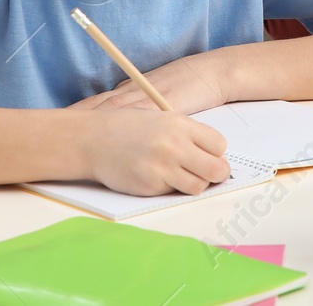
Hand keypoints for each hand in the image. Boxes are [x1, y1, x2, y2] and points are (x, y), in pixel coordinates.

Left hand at [69, 49, 232, 114]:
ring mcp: (149, 98)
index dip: (80, 111)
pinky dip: (123, 123)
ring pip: (115, 110)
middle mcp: (137, 92)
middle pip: (102, 105)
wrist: (212, 73)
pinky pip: (139, 116)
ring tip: (73, 129)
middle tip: (55, 125)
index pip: (101, 102)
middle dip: (79, 116)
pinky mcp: (163, 106)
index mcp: (134, 89)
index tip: (58, 120)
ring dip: (94, 119)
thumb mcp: (159, 93)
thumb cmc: (189, 84)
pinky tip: (111, 130)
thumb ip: (140, 103)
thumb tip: (121, 115)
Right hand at [83, 107, 231, 195]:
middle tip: (208, 173)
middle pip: (216, 169)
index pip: (219, 145)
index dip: (216, 152)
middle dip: (217, 174)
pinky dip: (171, 188)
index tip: (209, 155)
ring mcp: (162, 168)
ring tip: (182, 176)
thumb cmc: (127, 128)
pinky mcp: (150, 186)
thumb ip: (187, 134)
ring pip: (199, 186)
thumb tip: (213, 155)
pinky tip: (159, 177)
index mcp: (179, 125)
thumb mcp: (161, 119)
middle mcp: (174, 146)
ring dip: (195, 184)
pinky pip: (173, 193)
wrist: (93, 140)